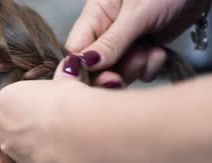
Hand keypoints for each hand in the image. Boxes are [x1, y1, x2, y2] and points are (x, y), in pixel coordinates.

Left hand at [0, 60, 90, 162]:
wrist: (82, 136)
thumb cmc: (68, 102)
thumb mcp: (66, 81)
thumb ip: (63, 78)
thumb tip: (70, 67)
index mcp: (4, 104)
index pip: (17, 100)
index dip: (39, 100)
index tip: (57, 99)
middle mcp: (5, 133)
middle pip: (21, 127)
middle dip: (39, 125)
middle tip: (66, 119)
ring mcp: (20, 158)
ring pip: (33, 150)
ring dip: (48, 145)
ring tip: (74, 137)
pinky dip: (62, 162)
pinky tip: (78, 154)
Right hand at [67, 0, 210, 84]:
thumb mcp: (137, 13)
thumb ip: (111, 41)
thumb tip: (85, 64)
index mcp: (95, 15)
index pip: (76, 49)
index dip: (83, 68)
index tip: (100, 76)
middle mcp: (106, 30)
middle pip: (95, 66)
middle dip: (112, 73)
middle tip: (121, 77)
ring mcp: (125, 42)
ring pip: (118, 71)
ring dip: (134, 69)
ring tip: (149, 51)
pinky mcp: (144, 49)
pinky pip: (139, 71)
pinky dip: (149, 67)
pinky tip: (158, 51)